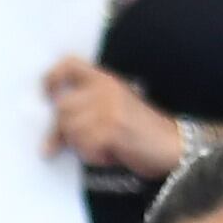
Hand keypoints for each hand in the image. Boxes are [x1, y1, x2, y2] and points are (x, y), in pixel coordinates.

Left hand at [41, 58, 181, 179]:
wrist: (175, 144)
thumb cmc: (144, 130)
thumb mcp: (115, 109)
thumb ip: (87, 108)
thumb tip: (52, 126)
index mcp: (107, 80)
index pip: (70, 65)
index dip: (52, 78)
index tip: (48, 96)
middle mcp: (106, 90)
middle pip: (62, 108)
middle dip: (64, 131)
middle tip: (84, 142)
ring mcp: (109, 109)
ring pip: (70, 131)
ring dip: (82, 146)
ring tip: (104, 147)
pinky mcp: (111, 130)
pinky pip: (84, 147)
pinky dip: (94, 157)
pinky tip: (111, 154)